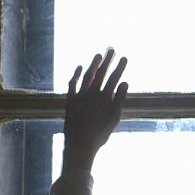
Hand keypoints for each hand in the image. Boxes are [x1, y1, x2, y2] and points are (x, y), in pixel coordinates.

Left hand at [63, 48, 128, 171]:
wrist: (79, 144)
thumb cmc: (99, 134)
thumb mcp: (114, 119)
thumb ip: (119, 100)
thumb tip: (125, 82)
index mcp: (104, 98)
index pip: (114, 78)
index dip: (119, 67)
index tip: (124, 57)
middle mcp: (92, 94)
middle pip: (101, 73)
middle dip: (107, 60)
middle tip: (111, 49)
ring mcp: (79, 96)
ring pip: (87, 76)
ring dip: (93, 64)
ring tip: (98, 55)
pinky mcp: (70, 100)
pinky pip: (72, 84)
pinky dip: (76, 75)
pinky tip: (80, 68)